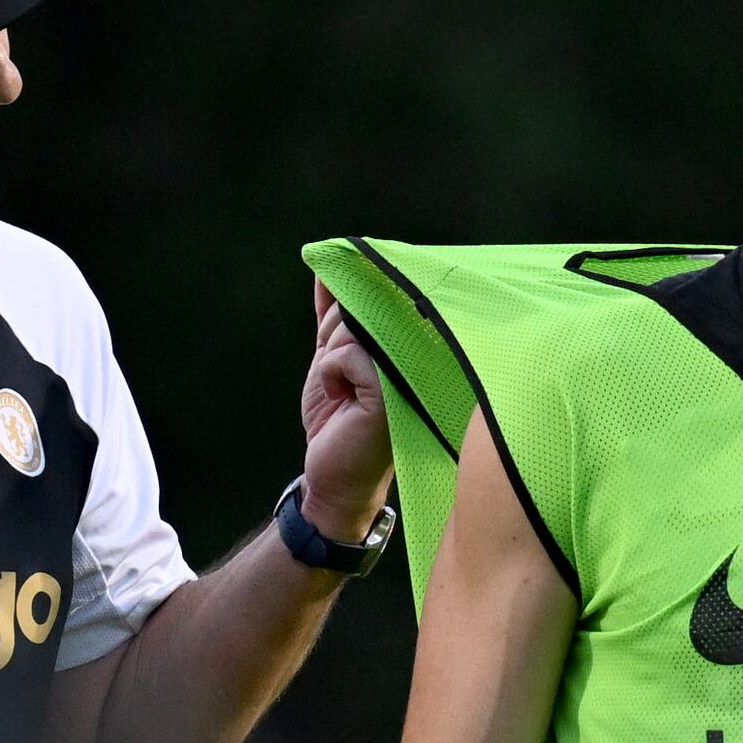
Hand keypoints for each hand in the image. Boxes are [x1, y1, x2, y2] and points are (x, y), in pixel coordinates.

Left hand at [299, 281, 394, 546]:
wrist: (333, 475)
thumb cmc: (337, 419)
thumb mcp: (330, 356)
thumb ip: (333, 315)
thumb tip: (327, 268)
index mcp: (406, 342)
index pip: (375, 294)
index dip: (347, 306)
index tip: (339, 342)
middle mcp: (415, 352)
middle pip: (357, 306)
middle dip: (332, 335)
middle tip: (337, 377)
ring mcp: (407, 370)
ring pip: (349, 329)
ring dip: (329, 359)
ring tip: (342, 391)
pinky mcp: (391, 391)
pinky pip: (345, 355)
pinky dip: (330, 375)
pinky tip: (343, 401)